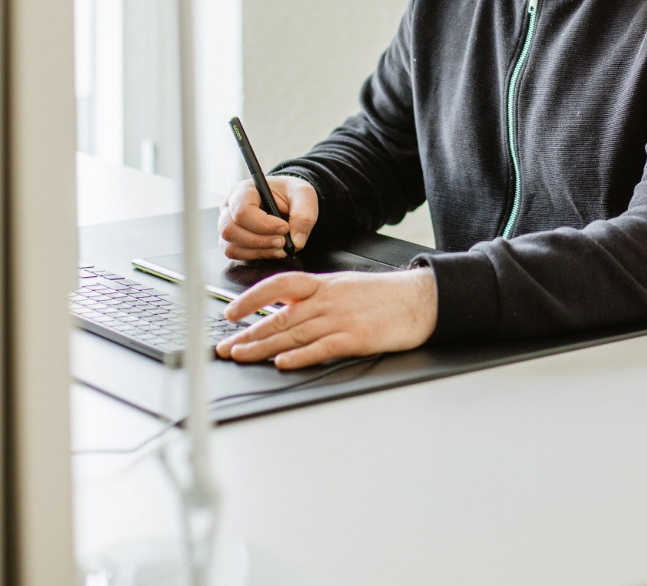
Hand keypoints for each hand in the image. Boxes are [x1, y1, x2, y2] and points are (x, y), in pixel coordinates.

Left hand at [215, 267, 437, 369]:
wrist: (421, 299)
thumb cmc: (385, 296)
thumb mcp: (346, 286)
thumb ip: (317, 297)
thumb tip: (287, 308)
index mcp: (324, 285)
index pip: (279, 285)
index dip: (252, 298)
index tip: (231, 313)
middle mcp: (328, 300)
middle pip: (280, 316)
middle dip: (248, 333)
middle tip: (225, 347)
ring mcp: (341, 319)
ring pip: (294, 332)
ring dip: (263, 346)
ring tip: (241, 355)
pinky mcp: (356, 338)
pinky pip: (321, 348)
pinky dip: (300, 356)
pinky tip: (282, 362)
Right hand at [218, 175, 317, 260]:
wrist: (288, 200)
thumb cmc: (291, 194)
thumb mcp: (304, 195)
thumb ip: (304, 215)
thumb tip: (297, 242)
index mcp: (244, 190)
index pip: (242, 211)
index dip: (263, 224)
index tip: (284, 228)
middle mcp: (229, 207)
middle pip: (230, 230)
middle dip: (259, 241)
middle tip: (283, 241)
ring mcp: (227, 224)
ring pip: (230, 245)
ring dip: (258, 250)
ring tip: (281, 247)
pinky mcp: (231, 240)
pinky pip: (234, 254)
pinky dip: (255, 256)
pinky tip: (273, 251)